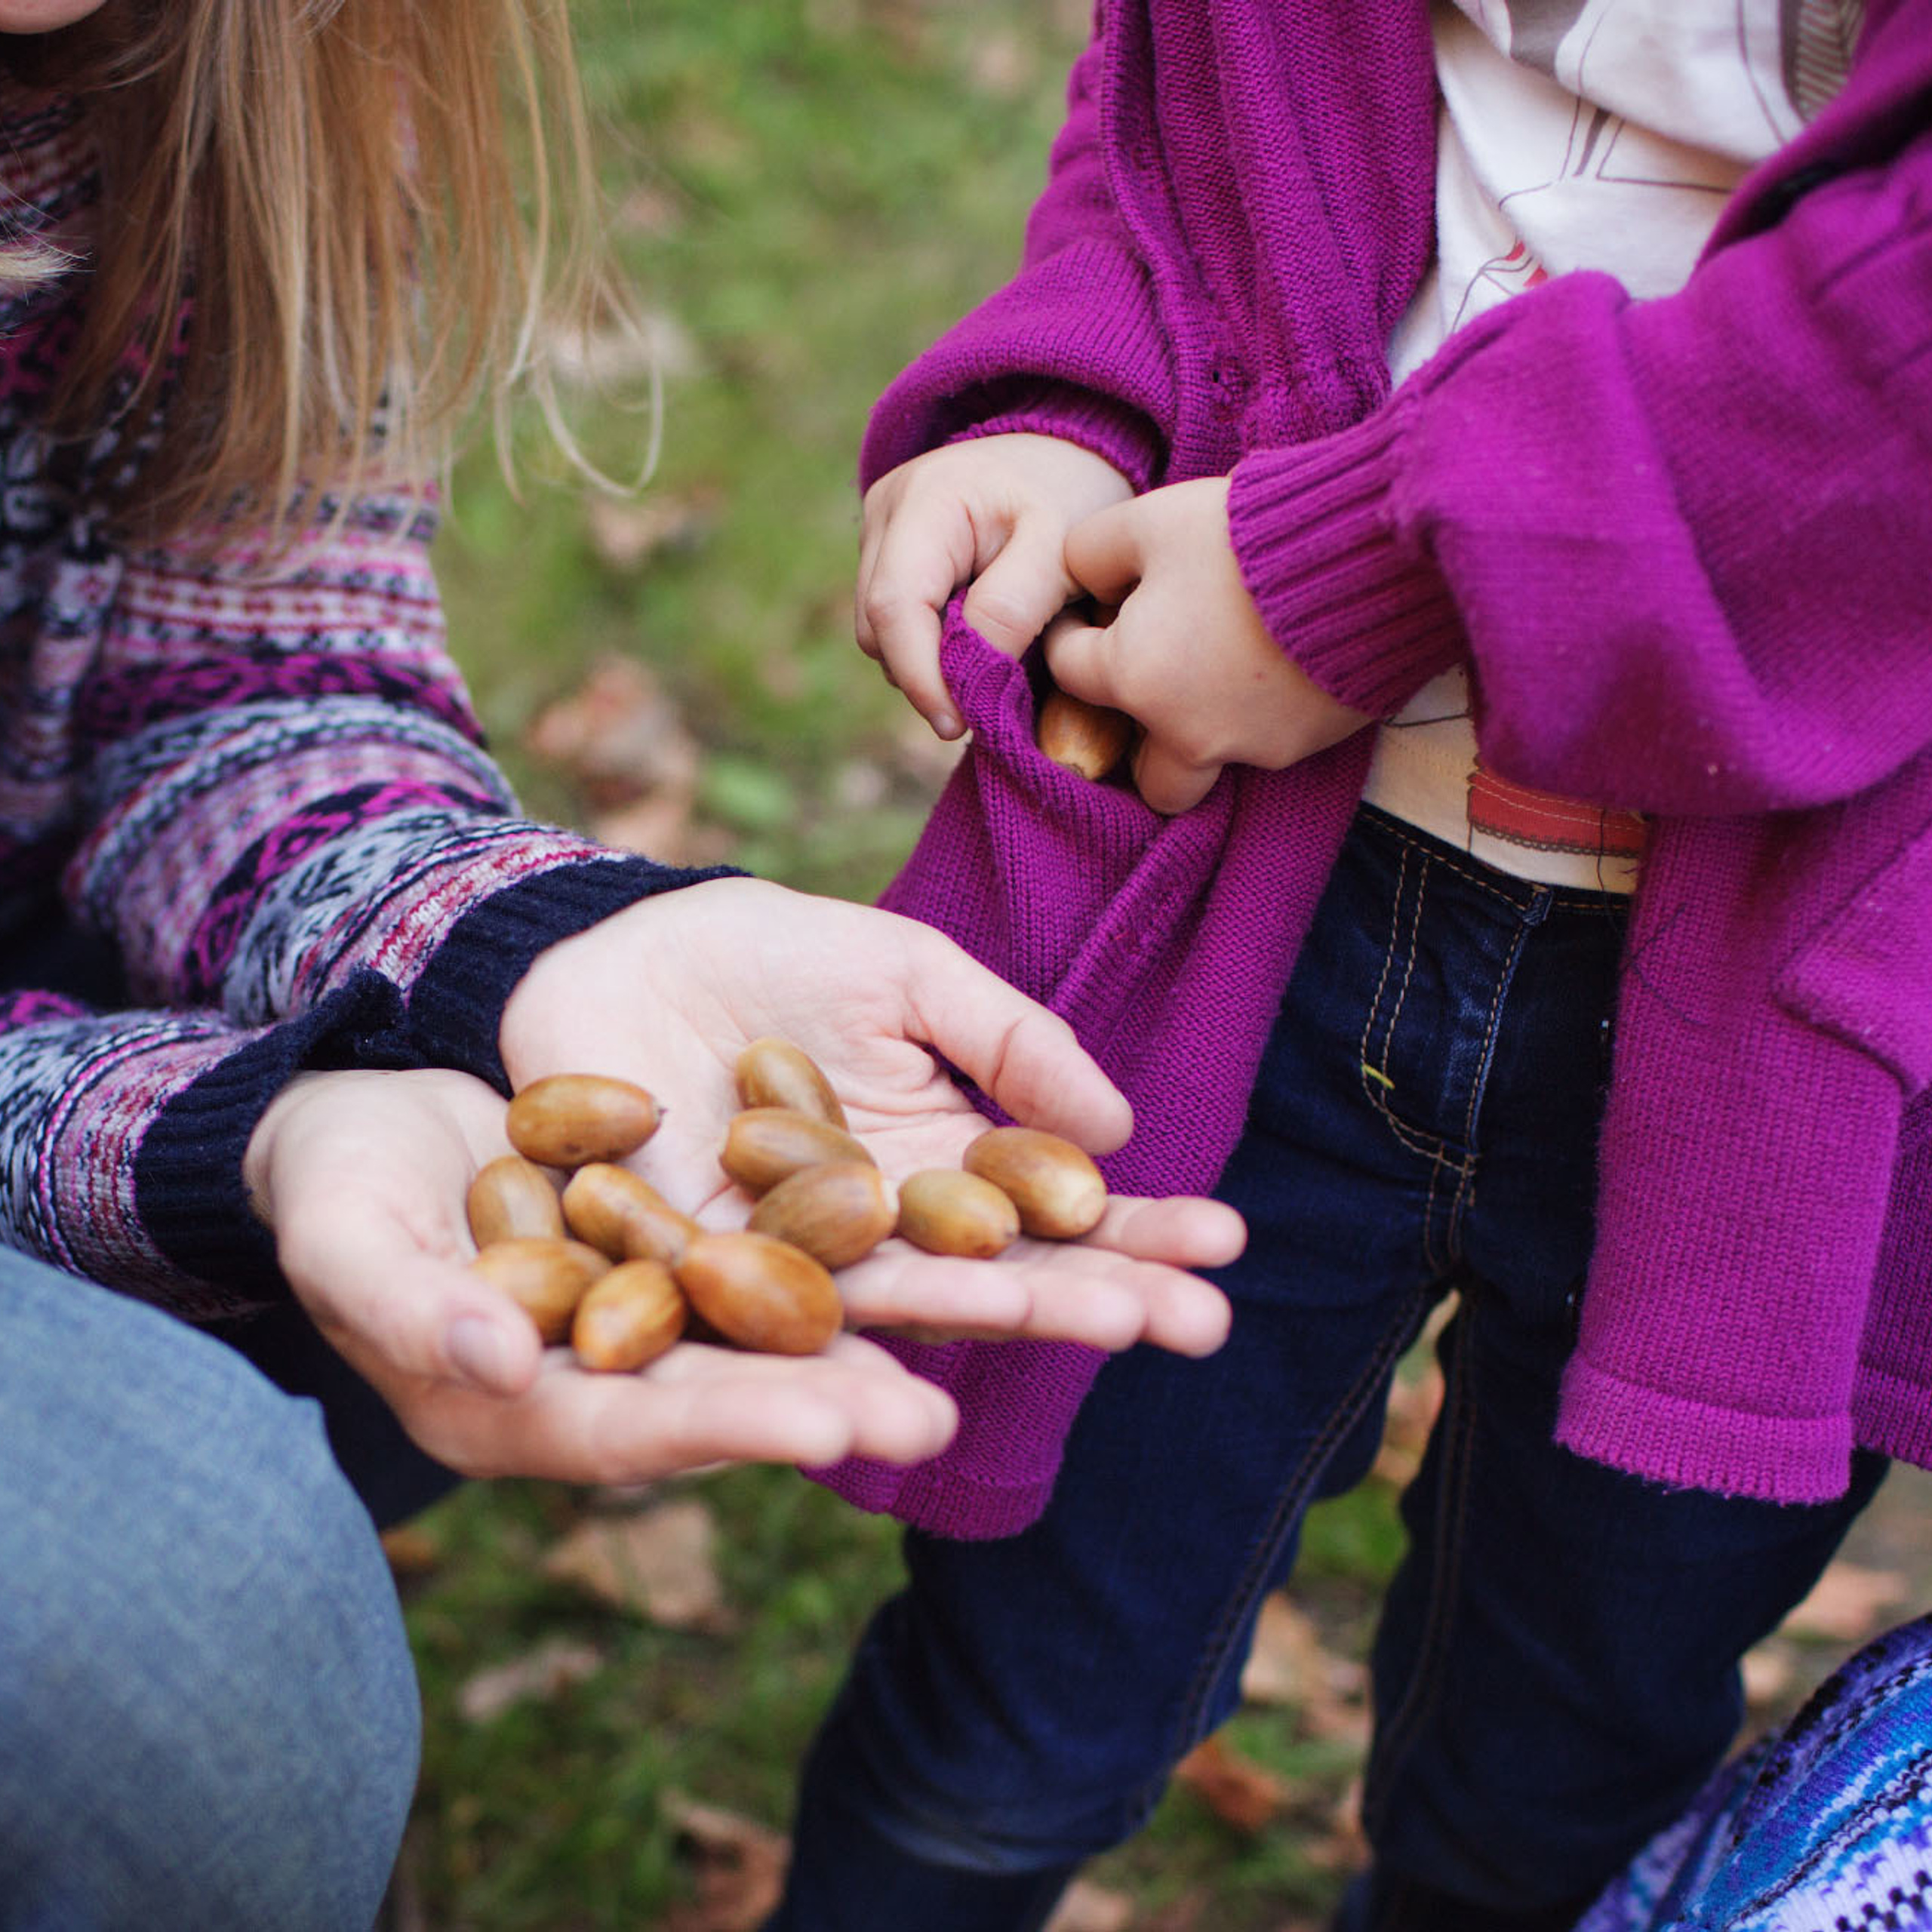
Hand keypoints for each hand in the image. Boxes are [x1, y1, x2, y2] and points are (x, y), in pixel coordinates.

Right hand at [245, 1067, 960, 1481]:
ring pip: (785, 1327)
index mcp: (521, 1408)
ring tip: (989, 1328)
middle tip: (944, 1413)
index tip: (834, 1427)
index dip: (736, 1428)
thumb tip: (497, 1364)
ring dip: (887, 1330)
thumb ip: (407, 1304)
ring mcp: (660, 1314)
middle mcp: (610, 1379)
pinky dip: (868, 1245)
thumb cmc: (334, 1184)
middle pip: (737, 1397)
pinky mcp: (694, 1245)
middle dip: (841, 1403)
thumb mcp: (346, 1236)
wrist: (370, 1114)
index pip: (639, 1431)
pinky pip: (791, 1250)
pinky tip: (949, 1230)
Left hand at [499, 877, 1242, 1352]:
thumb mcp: (907, 972)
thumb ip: (1005, 1041)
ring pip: (905, 1305)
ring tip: (1099, 1330)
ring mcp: (794, 1259)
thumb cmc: (771, 953)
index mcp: (938, 1160)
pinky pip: (768, 1310)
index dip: (1138, 1228)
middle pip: (1000, 1276)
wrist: (612, 950)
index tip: (1226, 1244)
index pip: (1053, 1209)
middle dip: (1102, 1294)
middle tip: (1205, 1325)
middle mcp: (880, 1230)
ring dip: (1002, 1322)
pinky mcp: (696, 1272)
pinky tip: (910, 1371)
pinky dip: (834, 1342)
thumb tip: (1116, 1130)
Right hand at [855, 433, 1133, 737]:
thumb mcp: (1061, 549)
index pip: (895, 606)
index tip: (957, 725)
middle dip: (924, 675)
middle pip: (877, 626)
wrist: (1062, 455)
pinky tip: (972, 638)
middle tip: (986, 701)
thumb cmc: (1069, 498)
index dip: (919, 676)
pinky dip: (928, 645)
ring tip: (989, 657)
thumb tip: (966, 671)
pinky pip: (892, 622)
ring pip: (878, 632)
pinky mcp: (884, 553)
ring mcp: (877, 531)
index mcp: (927, 499)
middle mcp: (885, 510)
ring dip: (926, 662)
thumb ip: (1015, 607)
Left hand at [1053, 475, 1369, 812]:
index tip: (1089, 611)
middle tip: (1155, 677)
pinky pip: (1266, 744)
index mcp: (1135, 679)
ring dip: (1200, 735)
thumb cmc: (1248, 536)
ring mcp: (1252, 747)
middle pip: (1143, 772)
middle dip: (1140, 736)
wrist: (1371, 557)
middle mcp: (1186, 734)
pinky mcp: (1310, 744)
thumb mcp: (1150, 520)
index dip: (1072, 632)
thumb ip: (1092, 553)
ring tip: (1218, 673)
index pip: (1068, 671)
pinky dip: (1260, 714)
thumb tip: (1086, 580)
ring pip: (1206, 767)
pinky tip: (1275, 661)